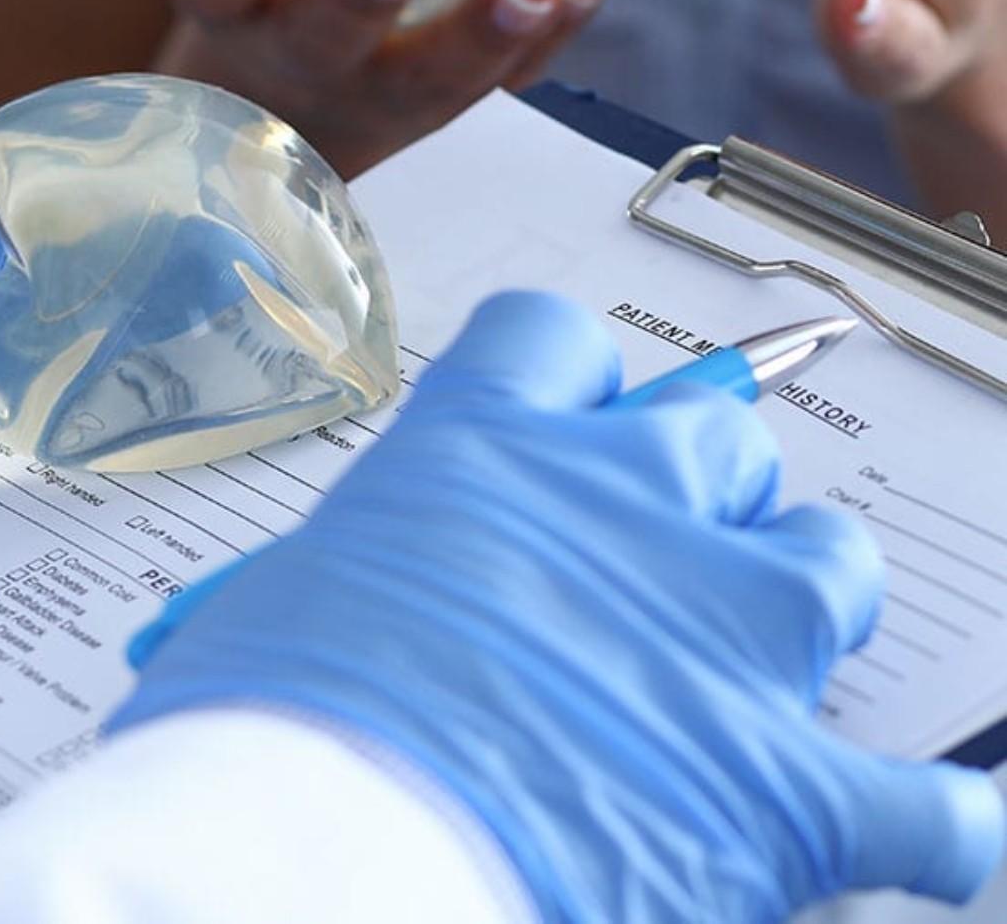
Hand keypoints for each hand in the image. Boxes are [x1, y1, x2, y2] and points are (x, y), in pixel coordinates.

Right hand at [114, 292, 1003, 920]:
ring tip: (762, 648)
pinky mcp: (784, 782)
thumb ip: (364, 564)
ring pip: (830, 558)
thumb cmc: (261, 731)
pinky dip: (937, 817)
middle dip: (697, 483)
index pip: (559, 343)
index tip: (569, 421)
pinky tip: (950, 822)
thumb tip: (370, 596)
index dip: (571, 383)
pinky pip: (921, 801)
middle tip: (656, 545)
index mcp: (486, 449)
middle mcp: (621, 506)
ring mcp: (718, 633)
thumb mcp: (278, 601)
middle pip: (715, 434)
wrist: (313, 854)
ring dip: (802, 595)